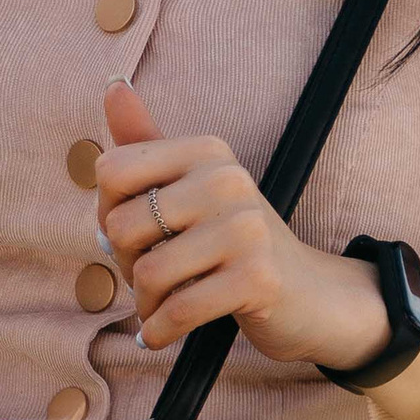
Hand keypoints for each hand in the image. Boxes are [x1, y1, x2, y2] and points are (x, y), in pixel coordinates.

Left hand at [94, 81, 392, 371]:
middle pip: (121, 225)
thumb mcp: (193, 188)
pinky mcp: (256, 277)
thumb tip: (113, 85)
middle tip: (151, 279)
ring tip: (160, 308)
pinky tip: (159, 335)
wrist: (311, 296)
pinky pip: (177, 310)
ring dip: (144, 303)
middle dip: (125, 264)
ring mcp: (245, 228)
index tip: (137, 236)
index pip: (112, 172)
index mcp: (206, 150)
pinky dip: (158, 331)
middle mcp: (227, 179)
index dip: (108, 213)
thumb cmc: (236, 243)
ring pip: (147, 272)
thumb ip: (147, 143)